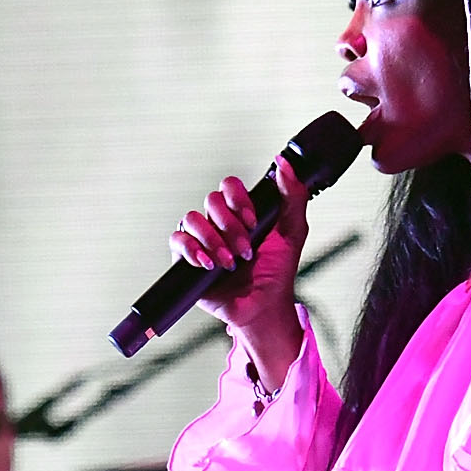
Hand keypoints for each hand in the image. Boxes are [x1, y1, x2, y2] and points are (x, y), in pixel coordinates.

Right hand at [171, 154, 310, 382]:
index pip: (229, 186)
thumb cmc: (277, 271)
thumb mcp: (293, 230)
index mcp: (241, 211)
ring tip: (228, 262)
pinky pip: (177, 240)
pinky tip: (208, 264)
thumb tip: (283, 164)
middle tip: (244, 249)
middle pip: (210, 201)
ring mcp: (201, 239)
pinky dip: (192, 249)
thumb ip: (292, 195)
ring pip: (191, 219)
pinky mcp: (185, 259)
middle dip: (229, 226)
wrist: (263, 305)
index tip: (252, 220)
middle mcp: (218, 222)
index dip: (238, 199)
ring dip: (212, 239)